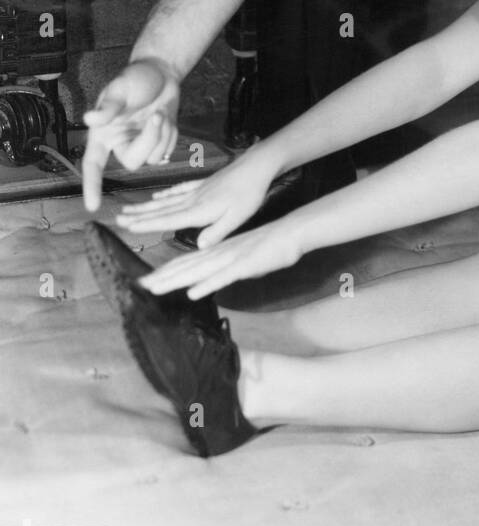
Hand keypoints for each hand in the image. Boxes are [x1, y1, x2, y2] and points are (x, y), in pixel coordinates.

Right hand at [81, 59, 180, 211]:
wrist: (161, 72)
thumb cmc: (135, 77)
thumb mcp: (119, 87)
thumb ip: (108, 106)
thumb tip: (90, 119)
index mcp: (103, 133)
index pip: (93, 164)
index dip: (91, 186)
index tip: (92, 207)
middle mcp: (120, 142)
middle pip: (133, 162)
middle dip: (149, 140)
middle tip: (156, 115)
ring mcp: (141, 144)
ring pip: (154, 158)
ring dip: (162, 134)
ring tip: (160, 112)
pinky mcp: (160, 142)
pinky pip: (168, 150)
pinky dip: (171, 134)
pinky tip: (166, 117)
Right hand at [116, 145, 278, 247]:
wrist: (257, 166)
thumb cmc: (249, 194)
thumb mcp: (237, 217)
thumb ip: (216, 232)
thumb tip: (198, 246)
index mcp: (200, 211)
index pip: (169, 220)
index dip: (147, 225)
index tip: (127, 227)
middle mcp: (194, 200)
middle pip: (161, 210)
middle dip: (138, 216)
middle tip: (117, 219)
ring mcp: (197, 190)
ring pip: (166, 200)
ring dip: (146, 206)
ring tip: (128, 209)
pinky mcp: (204, 183)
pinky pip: (179, 190)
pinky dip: (166, 194)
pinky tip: (157, 196)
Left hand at [137, 219, 302, 299]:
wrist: (290, 233)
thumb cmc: (268, 246)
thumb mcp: (241, 257)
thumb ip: (223, 266)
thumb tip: (209, 277)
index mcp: (217, 252)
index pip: (186, 262)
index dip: (166, 271)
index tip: (147, 281)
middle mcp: (219, 254)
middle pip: (186, 266)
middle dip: (163, 277)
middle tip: (140, 286)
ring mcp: (231, 259)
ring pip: (198, 271)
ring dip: (176, 280)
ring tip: (156, 288)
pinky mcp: (245, 265)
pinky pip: (223, 277)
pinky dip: (207, 285)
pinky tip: (193, 292)